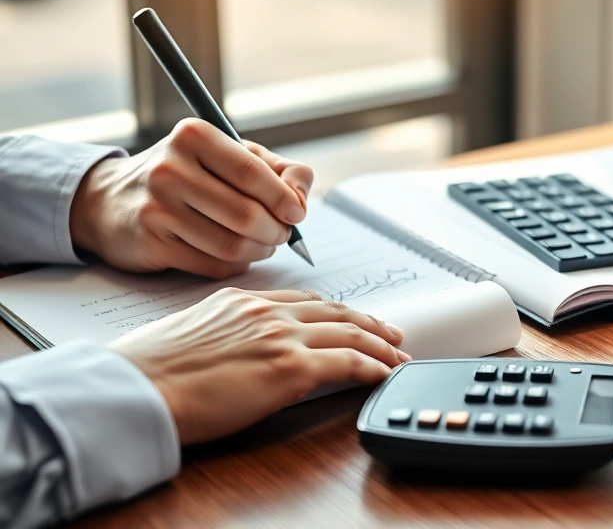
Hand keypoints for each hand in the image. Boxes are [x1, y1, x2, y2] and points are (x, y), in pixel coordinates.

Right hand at [70, 118, 313, 278]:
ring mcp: (158, 208)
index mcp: (194, 137)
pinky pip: (214, 264)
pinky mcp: (152, 243)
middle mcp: (171, 169)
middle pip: (247, 214)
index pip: (253, 173)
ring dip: (260, 250)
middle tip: (282, 234)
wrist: (110, 200)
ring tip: (263, 244)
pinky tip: (238, 254)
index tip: (297, 214)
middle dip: (277, 231)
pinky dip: (237, 264)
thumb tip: (301, 197)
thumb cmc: (185, 175)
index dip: (284, 199)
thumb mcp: (228, 154)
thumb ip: (276, 168)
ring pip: (233, 244)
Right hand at [109, 288, 409, 444]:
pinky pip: (349, 362)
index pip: (304, 300)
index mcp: (242, 301)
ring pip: (350, 332)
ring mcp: (282, 338)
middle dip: (369, 322)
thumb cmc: (149, 370)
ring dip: (381, 344)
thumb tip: (239, 350)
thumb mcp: (191, 333)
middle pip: (335, 311)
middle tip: (392, 332)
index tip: (351, 317)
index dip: (335, 310)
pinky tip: (386, 373)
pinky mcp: (291, 369)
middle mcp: (266, 312)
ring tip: (399, 354)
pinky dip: (375, 366)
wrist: (137, 388)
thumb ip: (225, 332)